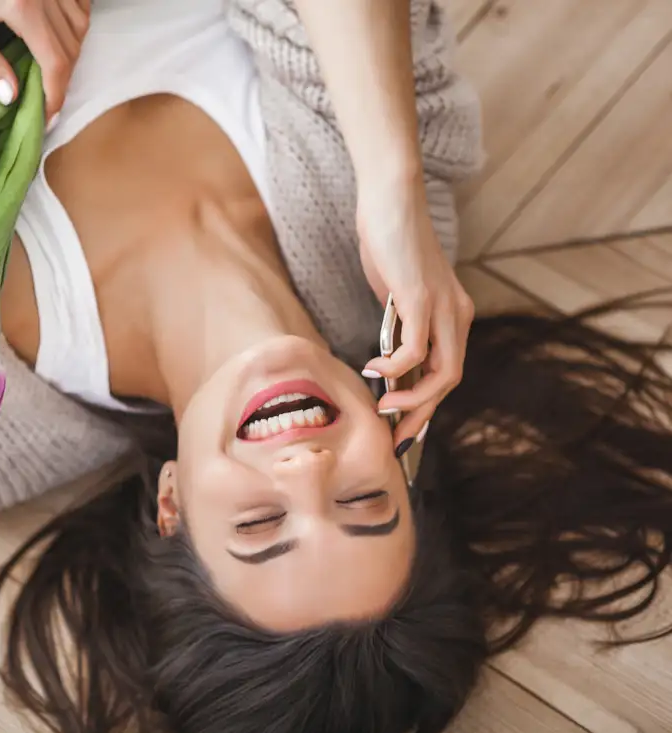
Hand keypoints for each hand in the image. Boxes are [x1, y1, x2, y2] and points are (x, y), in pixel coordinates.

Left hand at [0, 0, 89, 122]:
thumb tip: (11, 98)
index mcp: (21, 5)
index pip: (54, 62)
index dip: (55, 95)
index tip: (48, 117)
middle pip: (71, 46)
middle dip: (62, 79)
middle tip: (47, 100)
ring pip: (80, 25)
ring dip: (71, 52)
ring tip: (51, 72)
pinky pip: (80, 3)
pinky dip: (75, 22)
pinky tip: (58, 35)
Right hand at [356, 177, 475, 449]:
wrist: (391, 200)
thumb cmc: (389, 243)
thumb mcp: (397, 292)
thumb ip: (399, 323)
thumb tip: (386, 358)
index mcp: (454, 315)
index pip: (448, 373)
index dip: (428, 406)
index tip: (404, 428)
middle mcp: (457, 314)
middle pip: (450, 382)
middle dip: (422, 415)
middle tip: (394, 435)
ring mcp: (442, 307)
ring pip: (441, 372)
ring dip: (412, 399)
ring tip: (383, 407)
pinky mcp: (420, 298)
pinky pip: (415, 349)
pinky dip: (395, 368)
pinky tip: (372, 369)